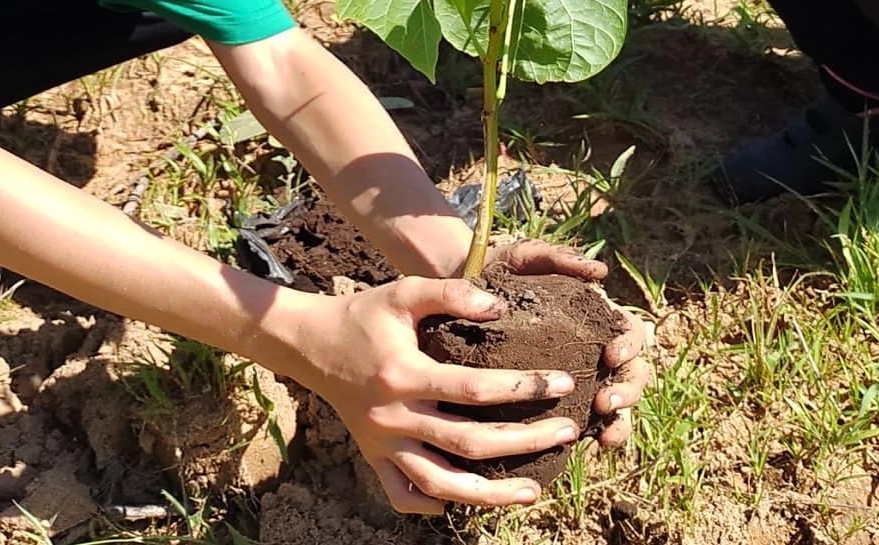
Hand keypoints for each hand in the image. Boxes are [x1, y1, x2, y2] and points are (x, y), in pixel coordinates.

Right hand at [294, 276, 581, 514]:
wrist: (311, 344)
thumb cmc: (365, 314)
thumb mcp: (403, 292)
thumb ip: (451, 292)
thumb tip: (500, 306)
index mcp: (404, 375)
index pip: (475, 389)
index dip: (524, 388)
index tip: (564, 383)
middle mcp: (393, 416)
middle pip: (468, 443)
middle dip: (525, 442)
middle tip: (568, 433)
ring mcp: (382, 443)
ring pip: (439, 483)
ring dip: (489, 494)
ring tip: (532, 493)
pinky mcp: (373, 457)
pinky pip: (402, 493)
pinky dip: (432, 504)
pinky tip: (466, 501)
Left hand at [485, 239, 650, 447]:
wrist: (458, 296)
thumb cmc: (498, 272)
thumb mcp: (525, 257)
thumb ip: (559, 258)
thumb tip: (600, 273)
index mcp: (597, 319)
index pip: (631, 334)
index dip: (631, 347)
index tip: (610, 355)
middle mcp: (593, 351)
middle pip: (632, 374)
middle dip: (627, 390)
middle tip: (605, 401)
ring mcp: (577, 378)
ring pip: (616, 406)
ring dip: (619, 422)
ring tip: (603, 435)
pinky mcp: (553, 401)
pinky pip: (582, 425)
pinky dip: (591, 437)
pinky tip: (583, 448)